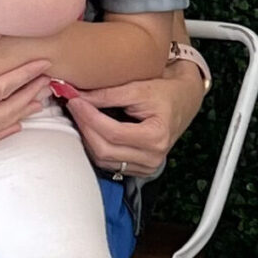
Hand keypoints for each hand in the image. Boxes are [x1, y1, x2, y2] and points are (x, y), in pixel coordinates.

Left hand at [64, 63, 204, 178]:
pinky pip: (109, 163)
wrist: (184, 101)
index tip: (75, 101)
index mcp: (156, 136)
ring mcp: (147, 166)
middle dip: (84, 127)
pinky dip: (97, 147)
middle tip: (74, 106)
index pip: (112, 132)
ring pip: (103, 159)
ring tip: (81, 116)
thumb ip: (108, 94)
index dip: (89, 117)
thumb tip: (78, 96)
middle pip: (105, 150)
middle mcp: (153, 157)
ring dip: (88, 138)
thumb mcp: (140, 88)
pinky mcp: (140, 169)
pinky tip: (92, 130)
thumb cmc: (165, 92)